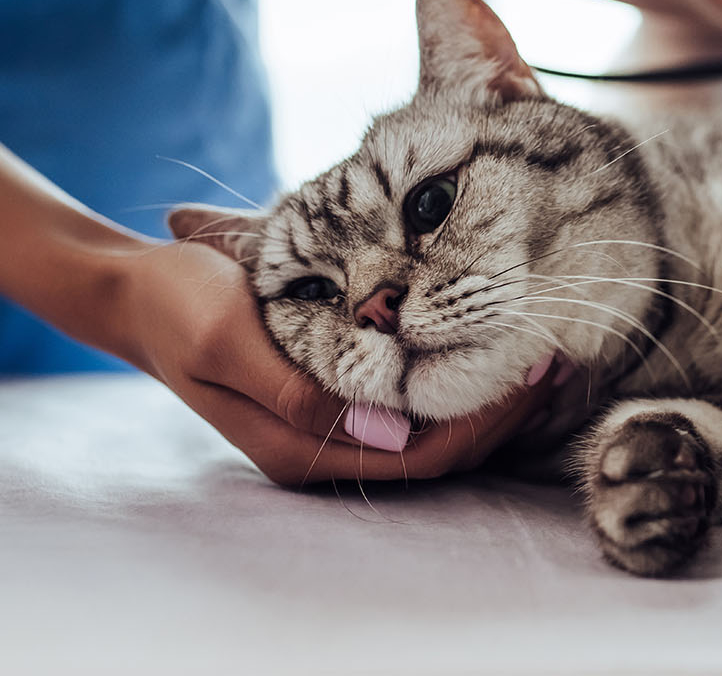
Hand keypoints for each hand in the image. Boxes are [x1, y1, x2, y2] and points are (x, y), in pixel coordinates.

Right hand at [119, 241, 545, 486]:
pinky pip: (421, 405)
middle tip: (558, 359)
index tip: (532, 368)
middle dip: (505, 414)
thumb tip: (389, 431)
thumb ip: (300, 392)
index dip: (484, 421)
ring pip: (439, 433)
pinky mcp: (343, 395)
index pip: (422, 455)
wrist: (138, 291)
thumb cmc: (181, 304)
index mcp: (300, 446)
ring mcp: (338, 425)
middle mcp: (327, 448)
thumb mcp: (229, 339)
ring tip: (546, 353)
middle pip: (443, 452)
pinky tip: (498, 343)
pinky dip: (464, 380)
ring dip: (494, 399)